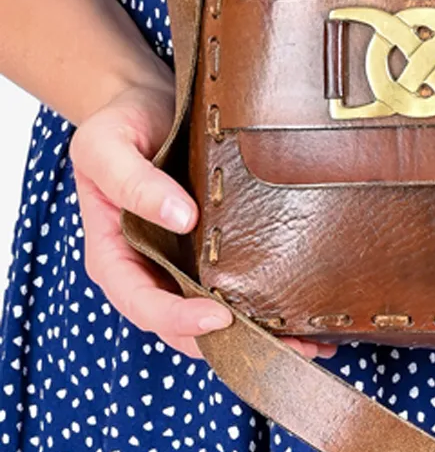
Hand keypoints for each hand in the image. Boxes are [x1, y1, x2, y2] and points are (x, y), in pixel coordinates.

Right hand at [70, 66, 337, 363]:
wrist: (147, 102)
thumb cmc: (119, 124)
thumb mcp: (106, 146)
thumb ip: (133, 181)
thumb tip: (182, 217)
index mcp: (115, 257)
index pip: (143, 305)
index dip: (178, 319)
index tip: (218, 317)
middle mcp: (151, 271)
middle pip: (188, 327)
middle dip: (235, 344)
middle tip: (286, 349)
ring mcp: (185, 265)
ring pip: (221, 318)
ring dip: (263, 337)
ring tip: (312, 344)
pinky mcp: (217, 252)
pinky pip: (242, 287)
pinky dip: (272, 308)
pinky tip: (310, 315)